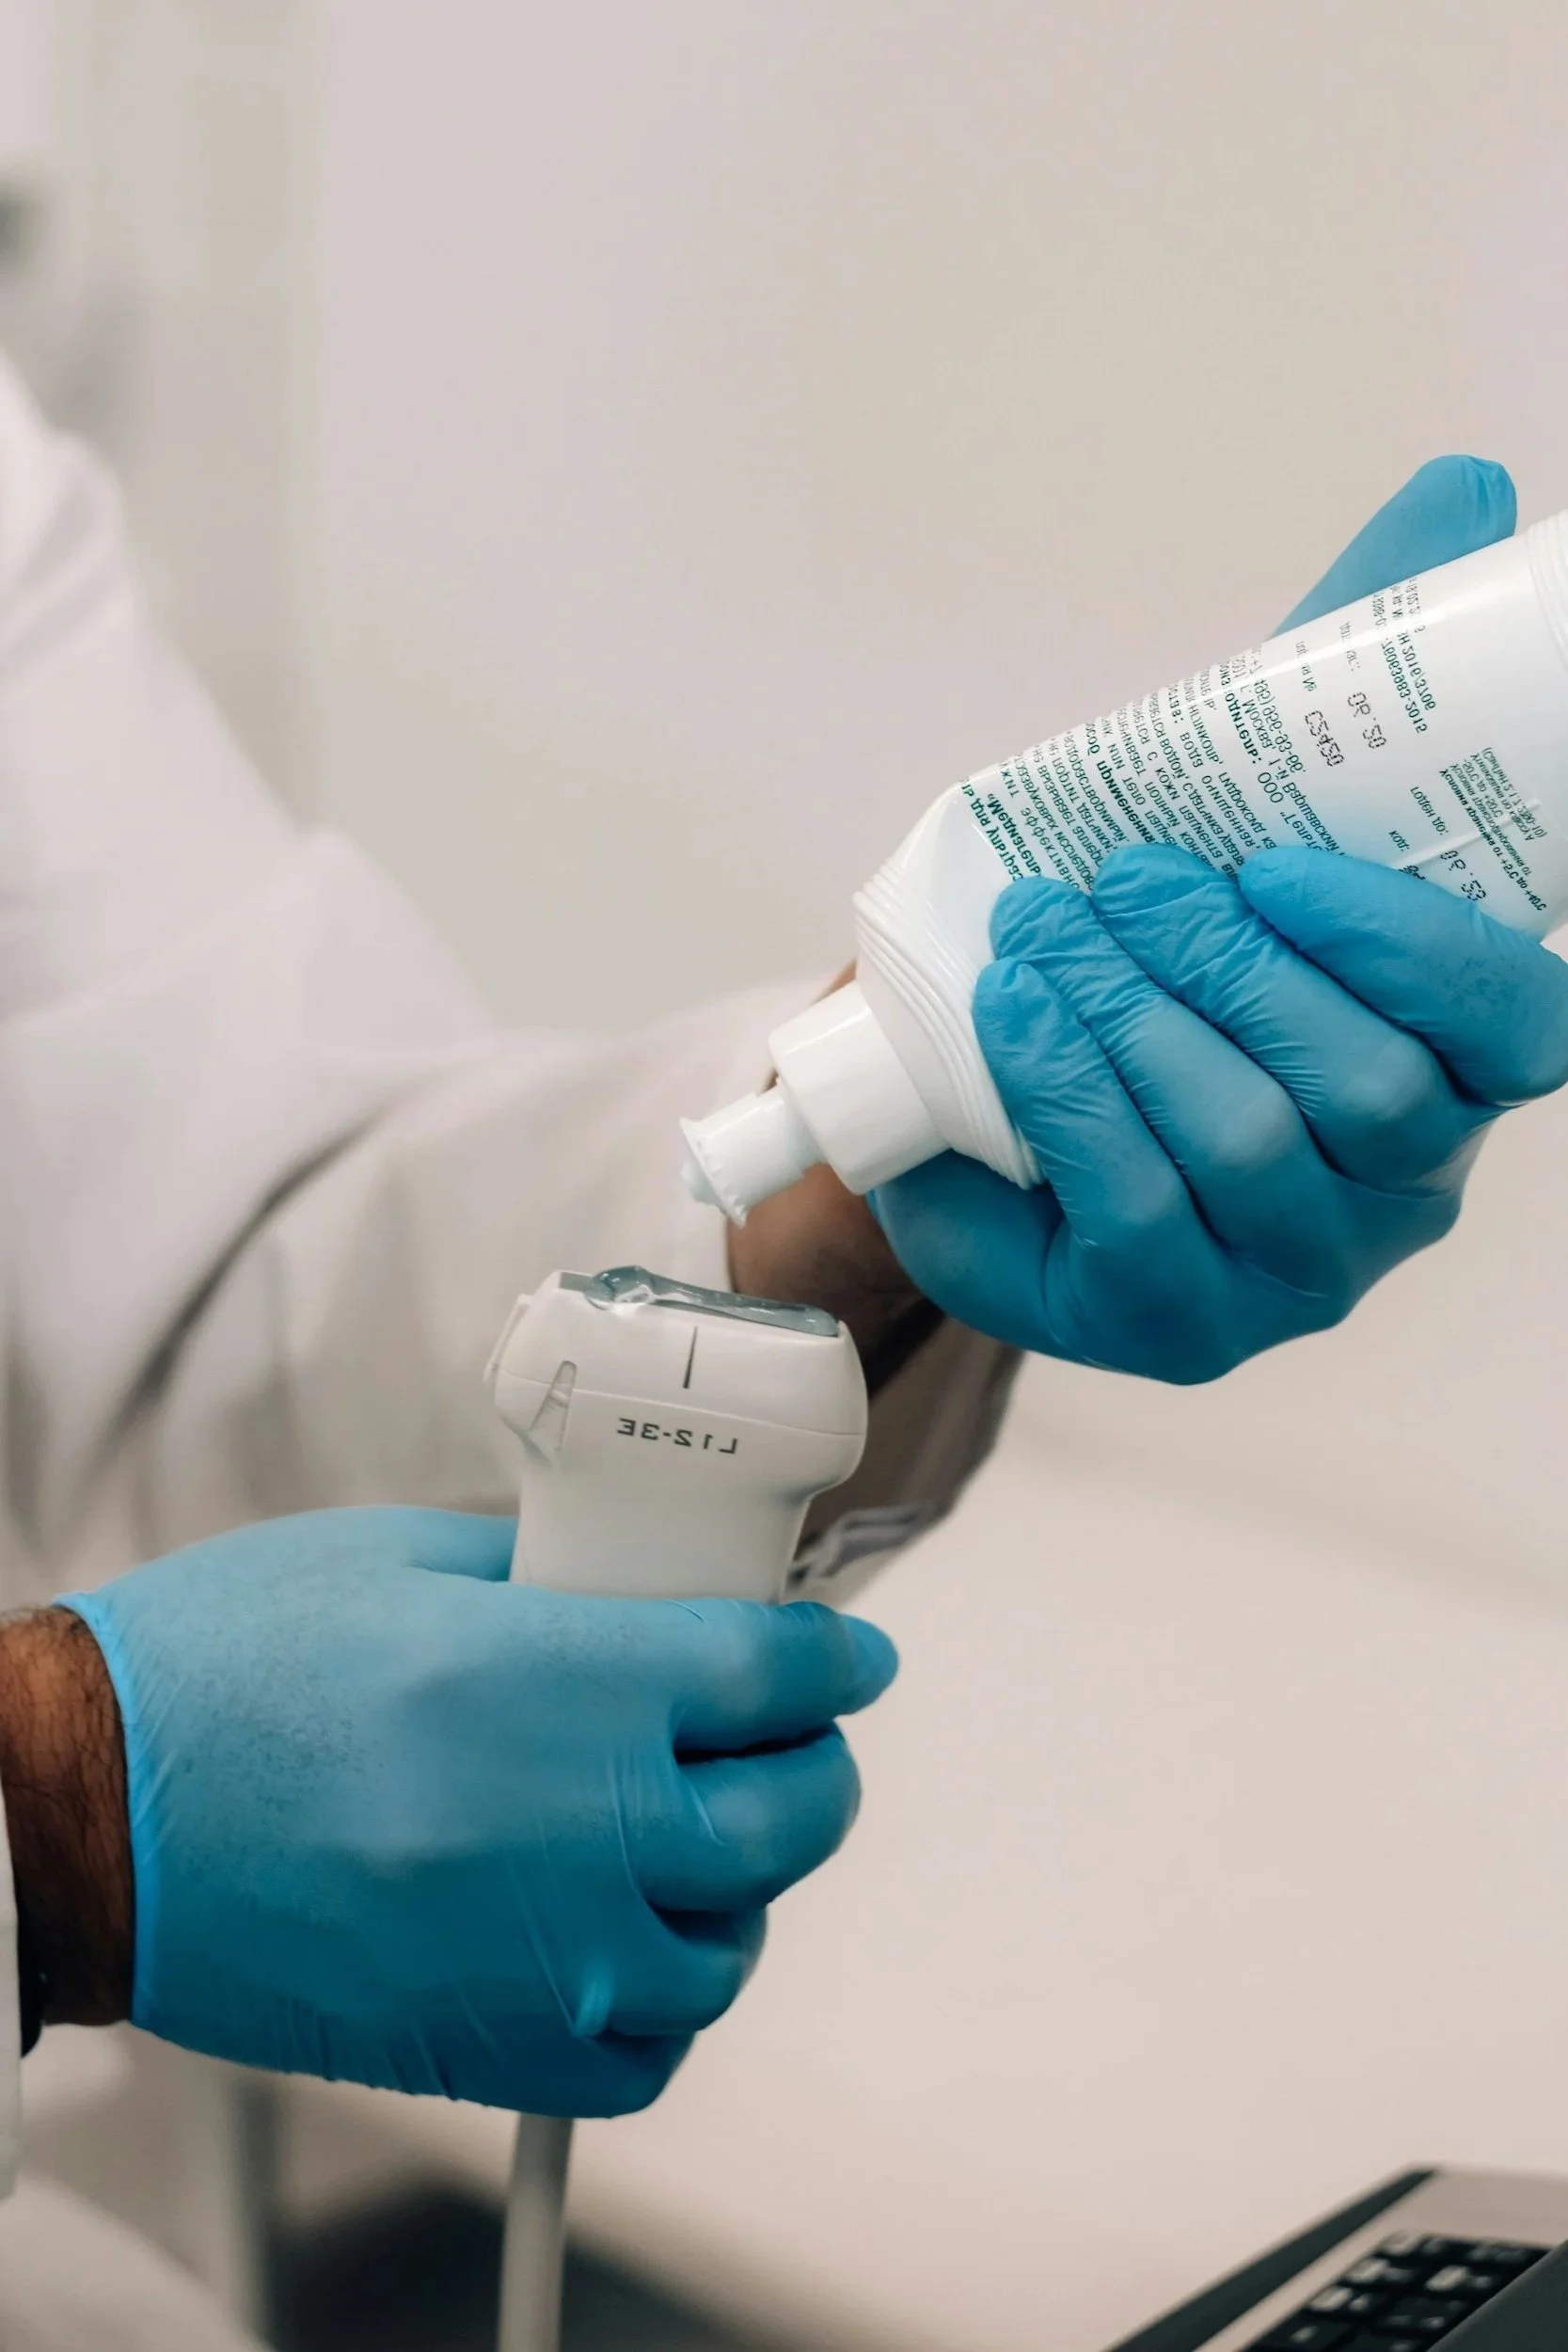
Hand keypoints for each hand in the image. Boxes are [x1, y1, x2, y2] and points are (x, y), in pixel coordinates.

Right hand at [31, 1509, 892, 2113]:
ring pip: (734, 1942)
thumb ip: (559, 1581)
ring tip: (691, 1835)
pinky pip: (648, 2055)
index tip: (848, 1653)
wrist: (82, 1815)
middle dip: (815, 1761)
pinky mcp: (485, 2044)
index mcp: (562, 1683)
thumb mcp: (407, 1560)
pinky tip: (624, 1936)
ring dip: (740, 1883)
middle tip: (789, 1736)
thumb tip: (662, 1598)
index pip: (777, 1671)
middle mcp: (576, 1829)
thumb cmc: (224, 1670)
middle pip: (791, 1813)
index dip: (836, 1654)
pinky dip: (664, 1997)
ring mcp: (539, 1957)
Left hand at [870, 456, 1567, 1379]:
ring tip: (1043, 943)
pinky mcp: (1176, 1326)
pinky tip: (1013, 1029)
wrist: (989, 1060)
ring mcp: (1294, 1272)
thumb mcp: (1246, 798)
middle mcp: (1401, 1186)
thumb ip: (1349, 667)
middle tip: (1116, 887)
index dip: (1417, 950)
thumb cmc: (1153, 934)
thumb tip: (1460, 490)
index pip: (1516, 1029)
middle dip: (1227, 974)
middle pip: (1365, 1093)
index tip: (1282, 867)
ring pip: (1244, 1152)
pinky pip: (1135, 1225)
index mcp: (1453, 1059)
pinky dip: (1066, 1109)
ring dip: (1132, 1029)